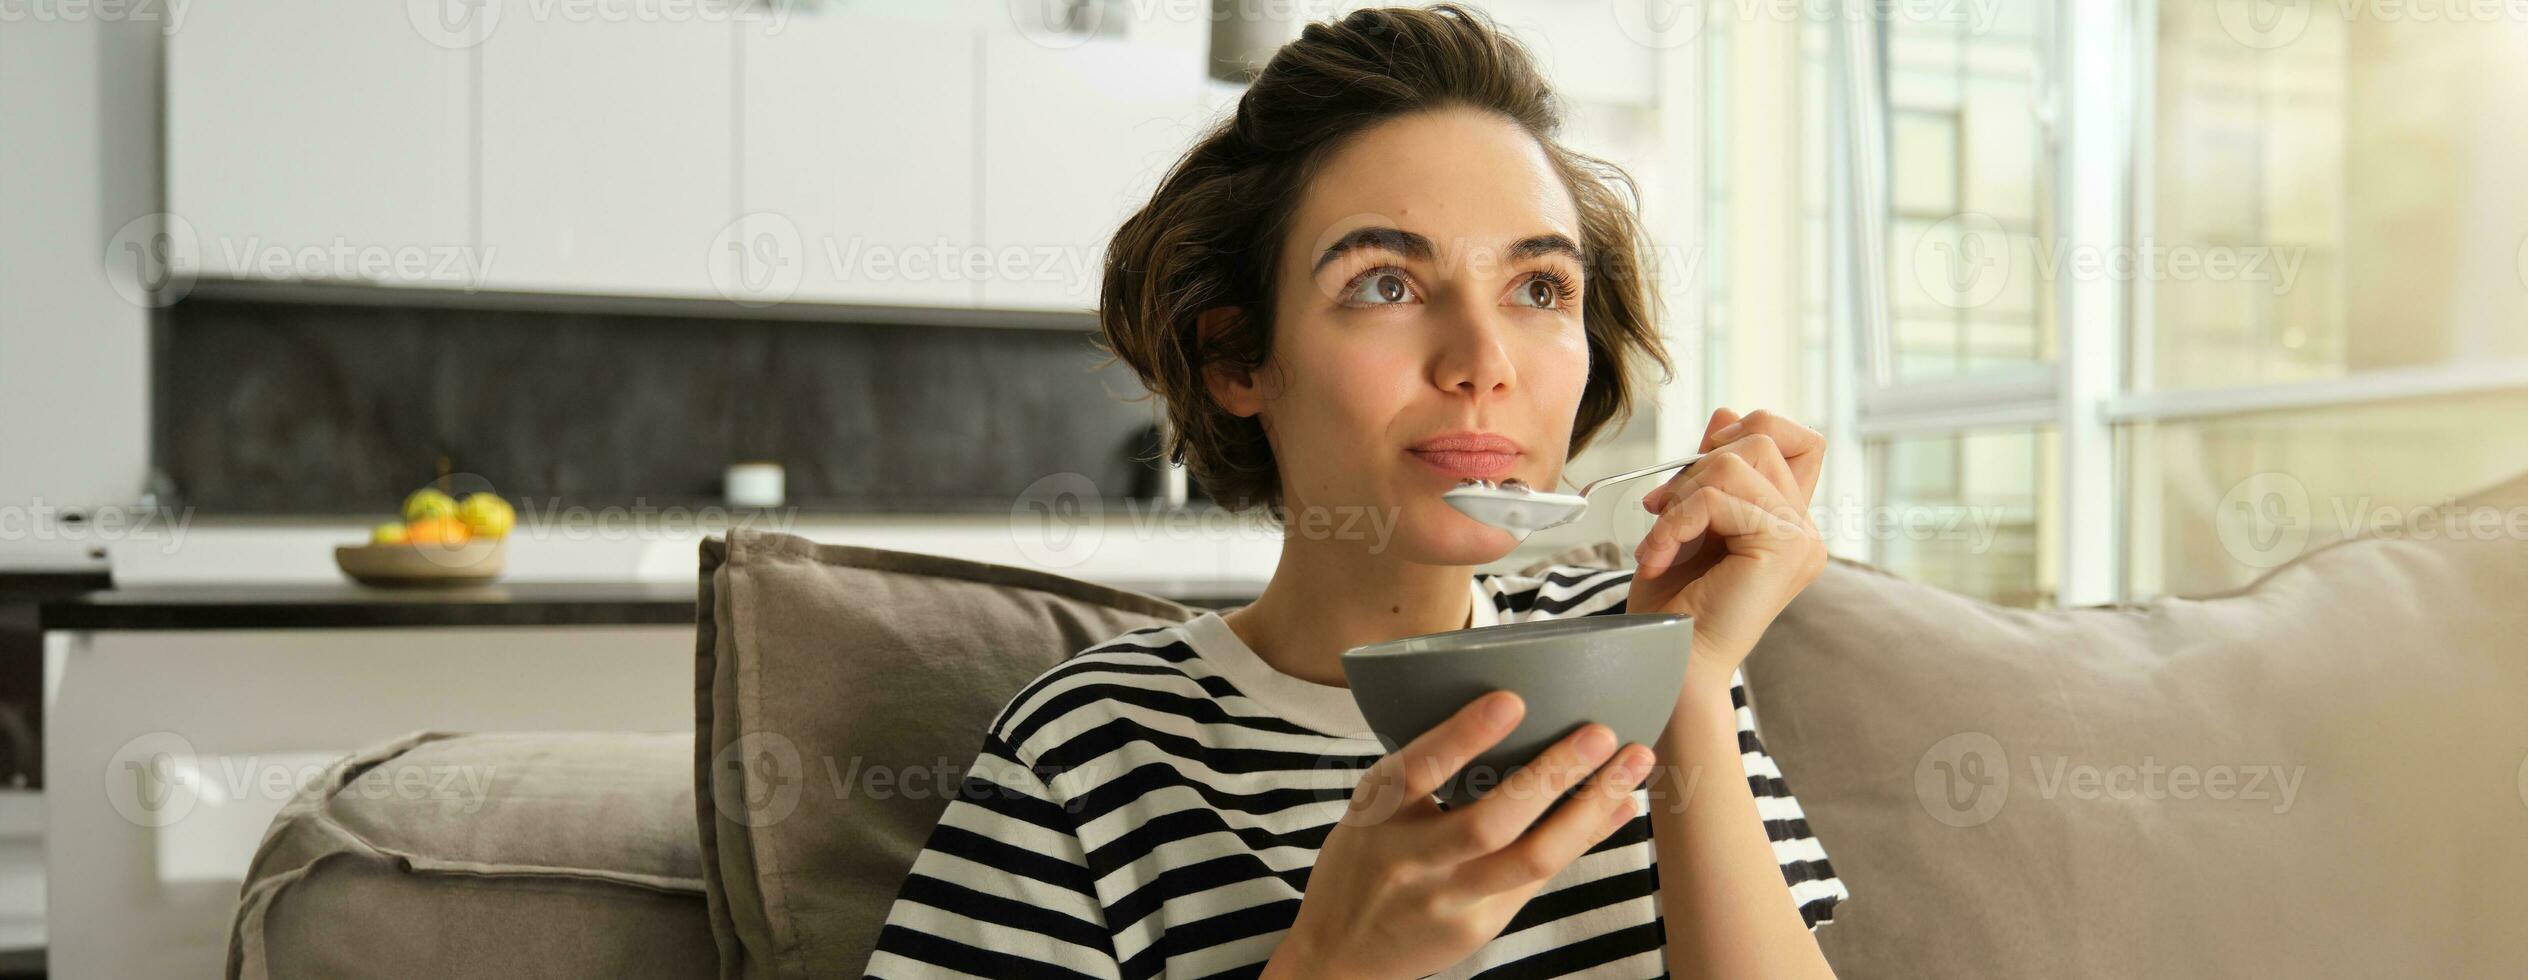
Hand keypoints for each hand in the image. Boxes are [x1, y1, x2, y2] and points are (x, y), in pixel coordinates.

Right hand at [1263, 691, 1654, 979]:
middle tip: (1600, 733)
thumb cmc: (1365, 862)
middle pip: (1488, 822)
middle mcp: (1411, 860)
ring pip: (1532, 859)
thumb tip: (1513, 711)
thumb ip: (1425, 773)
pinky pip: (1542, 879)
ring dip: (1590, 809)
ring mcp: (1448, 901)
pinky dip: (1585, 837)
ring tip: (1632, 765)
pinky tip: (1618, 807)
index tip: (1512, 699)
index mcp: (1377, 815)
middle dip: (1553, 774)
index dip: (1464, 736)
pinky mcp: (1478, 928)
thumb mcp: (1375, 811)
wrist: (1338, 955)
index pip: (1417, 769)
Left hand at [1623, 408, 1828, 673]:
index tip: (1691, 473)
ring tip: (1660, 542)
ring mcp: (1802, 539)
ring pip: (1737, 460)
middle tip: (1662, 510)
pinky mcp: (1785, 549)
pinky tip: (1659, 557)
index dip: (1743, 432)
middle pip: (1763, 436)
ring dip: (1680, 496)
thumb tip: (1726, 412)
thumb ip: (1709, 472)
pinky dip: (1674, 521)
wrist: (1670, 667)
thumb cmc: (1672, 609)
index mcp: (1787, 520)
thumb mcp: (1685, 522)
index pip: (1795, 439)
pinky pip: (1719, 497)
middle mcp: (1805, 529)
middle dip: (1697, 462)